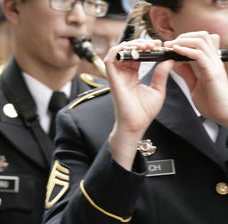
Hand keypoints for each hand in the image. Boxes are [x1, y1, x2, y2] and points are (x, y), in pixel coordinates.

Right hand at [103, 39, 173, 168]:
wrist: (136, 125)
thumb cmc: (144, 112)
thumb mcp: (158, 90)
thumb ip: (161, 74)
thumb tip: (169, 60)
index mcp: (132, 76)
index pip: (136, 55)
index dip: (146, 47)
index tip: (159, 45)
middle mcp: (123, 74)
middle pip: (127, 50)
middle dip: (141, 43)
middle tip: (155, 43)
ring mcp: (116, 76)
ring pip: (117, 51)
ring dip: (131, 44)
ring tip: (146, 45)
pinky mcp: (112, 79)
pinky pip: (110, 59)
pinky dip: (120, 50)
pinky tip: (135, 49)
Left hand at [164, 31, 227, 125]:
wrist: (225, 115)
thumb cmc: (212, 102)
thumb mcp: (195, 85)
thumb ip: (188, 73)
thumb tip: (176, 63)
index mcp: (209, 62)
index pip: (201, 40)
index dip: (185, 39)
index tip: (170, 45)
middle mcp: (213, 61)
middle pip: (202, 36)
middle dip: (183, 36)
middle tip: (169, 44)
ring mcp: (214, 65)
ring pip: (201, 40)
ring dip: (183, 41)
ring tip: (171, 46)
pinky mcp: (212, 73)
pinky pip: (199, 55)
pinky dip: (186, 51)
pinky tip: (176, 51)